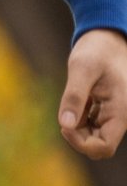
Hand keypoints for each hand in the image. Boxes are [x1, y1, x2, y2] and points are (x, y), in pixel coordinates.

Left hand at [60, 28, 126, 158]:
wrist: (106, 38)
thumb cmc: (96, 50)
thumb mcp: (82, 69)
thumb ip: (74, 96)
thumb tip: (65, 125)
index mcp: (121, 111)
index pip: (104, 147)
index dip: (81, 143)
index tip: (64, 126)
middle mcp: (120, 117)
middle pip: (98, 146)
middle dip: (77, 137)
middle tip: (67, 112)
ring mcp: (114, 115)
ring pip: (93, 137)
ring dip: (77, 128)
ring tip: (74, 102)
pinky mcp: (106, 111)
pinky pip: (91, 126)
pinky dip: (78, 120)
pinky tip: (76, 102)